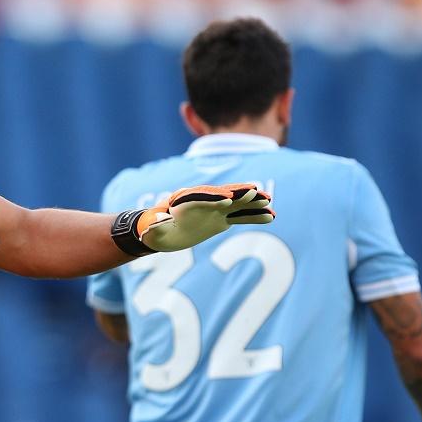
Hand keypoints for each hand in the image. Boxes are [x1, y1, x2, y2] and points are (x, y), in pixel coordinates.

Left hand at [138, 183, 273, 251]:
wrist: (160, 231)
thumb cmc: (153, 231)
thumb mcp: (151, 231)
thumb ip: (155, 226)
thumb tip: (154, 221)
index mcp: (183, 200)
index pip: (199, 196)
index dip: (213, 197)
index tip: (228, 199)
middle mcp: (201, 200)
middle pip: (221, 194)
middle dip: (237, 193)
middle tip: (255, 190)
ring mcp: (213, 208)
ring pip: (235, 203)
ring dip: (251, 202)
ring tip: (268, 201)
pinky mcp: (221, 217)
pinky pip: (239, 215)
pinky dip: (254, 215)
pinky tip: (270, 216)